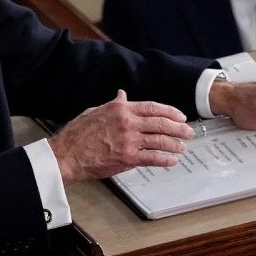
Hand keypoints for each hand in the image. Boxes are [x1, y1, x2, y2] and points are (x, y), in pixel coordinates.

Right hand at [47, 90, 193, 181]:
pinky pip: (152, 158)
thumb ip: (113, 104)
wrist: (67, 155)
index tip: (180, 116)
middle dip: (178, 128)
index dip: (169, 112)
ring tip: (182, 147)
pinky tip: (172, 161)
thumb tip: (122, 95)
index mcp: (121, 109)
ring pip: (160, 140)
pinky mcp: (127, 158)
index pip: (152, 107)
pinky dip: (165, 159)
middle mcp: (127, 123)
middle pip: (160, 123)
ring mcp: (129, 141)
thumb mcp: (95, 111)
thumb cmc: (78, 134)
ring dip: (175, 144)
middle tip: (188, 131)